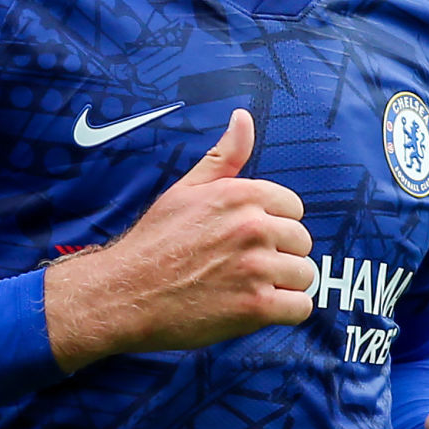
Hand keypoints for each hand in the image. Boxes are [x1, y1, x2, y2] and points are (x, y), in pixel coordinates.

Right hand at [44, 109, 315, 371]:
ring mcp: (256, 268)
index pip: (294, 208)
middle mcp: (253, 227)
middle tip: (244, 267)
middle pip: (302, 242)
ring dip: (282, 285)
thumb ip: (224, 155)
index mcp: (240, 195)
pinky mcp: (256, 307)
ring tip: (247, 287)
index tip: (247, 240)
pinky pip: (301, 307)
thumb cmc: (154, 241)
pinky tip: (255, 308)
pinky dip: (284, 311)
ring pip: (304, 275)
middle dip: (280, 256)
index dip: (274, 225)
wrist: (124, 293)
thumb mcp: (186, 189)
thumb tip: (244, 117)